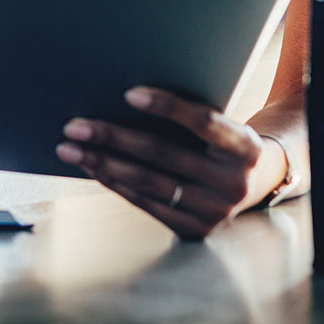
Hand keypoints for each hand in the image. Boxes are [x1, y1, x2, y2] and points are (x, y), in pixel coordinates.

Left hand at [55, 86, 265, 240]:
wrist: (254, 184)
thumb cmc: (222, 141)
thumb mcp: (222, 123)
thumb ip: (189, 114)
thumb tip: (125, 96)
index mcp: (246, 147)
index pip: (203, 122)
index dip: (167, 106)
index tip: (127, 93)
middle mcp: (234, 182)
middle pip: (163, 154)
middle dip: (113, 137)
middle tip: (74, 126)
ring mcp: (215, 211)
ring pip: (148, 182)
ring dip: (102, 163)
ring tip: (70, 148)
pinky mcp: (196, 230)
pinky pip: (146, 203)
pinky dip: (114, 183)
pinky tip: (92, 167)